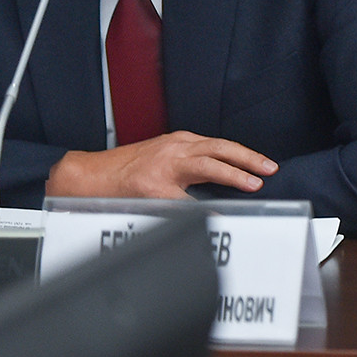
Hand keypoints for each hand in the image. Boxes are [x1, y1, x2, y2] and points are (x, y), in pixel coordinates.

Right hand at [45, 131, 278, 199]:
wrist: (86, 176)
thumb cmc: (124, 171)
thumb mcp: (161, 158)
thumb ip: (189, 166)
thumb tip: (223, 183)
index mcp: (180, 142)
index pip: (220, 146)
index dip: (243, 156)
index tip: (263, 167)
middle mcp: (175, 149)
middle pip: (220, 148)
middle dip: (248, 158)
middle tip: (270, 170)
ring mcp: (164, 167)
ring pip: (207, 164)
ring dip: (234, 174)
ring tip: (253, 184)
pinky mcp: (153, 187)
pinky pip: (185, 199)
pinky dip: (203, 206)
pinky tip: (218, 214)